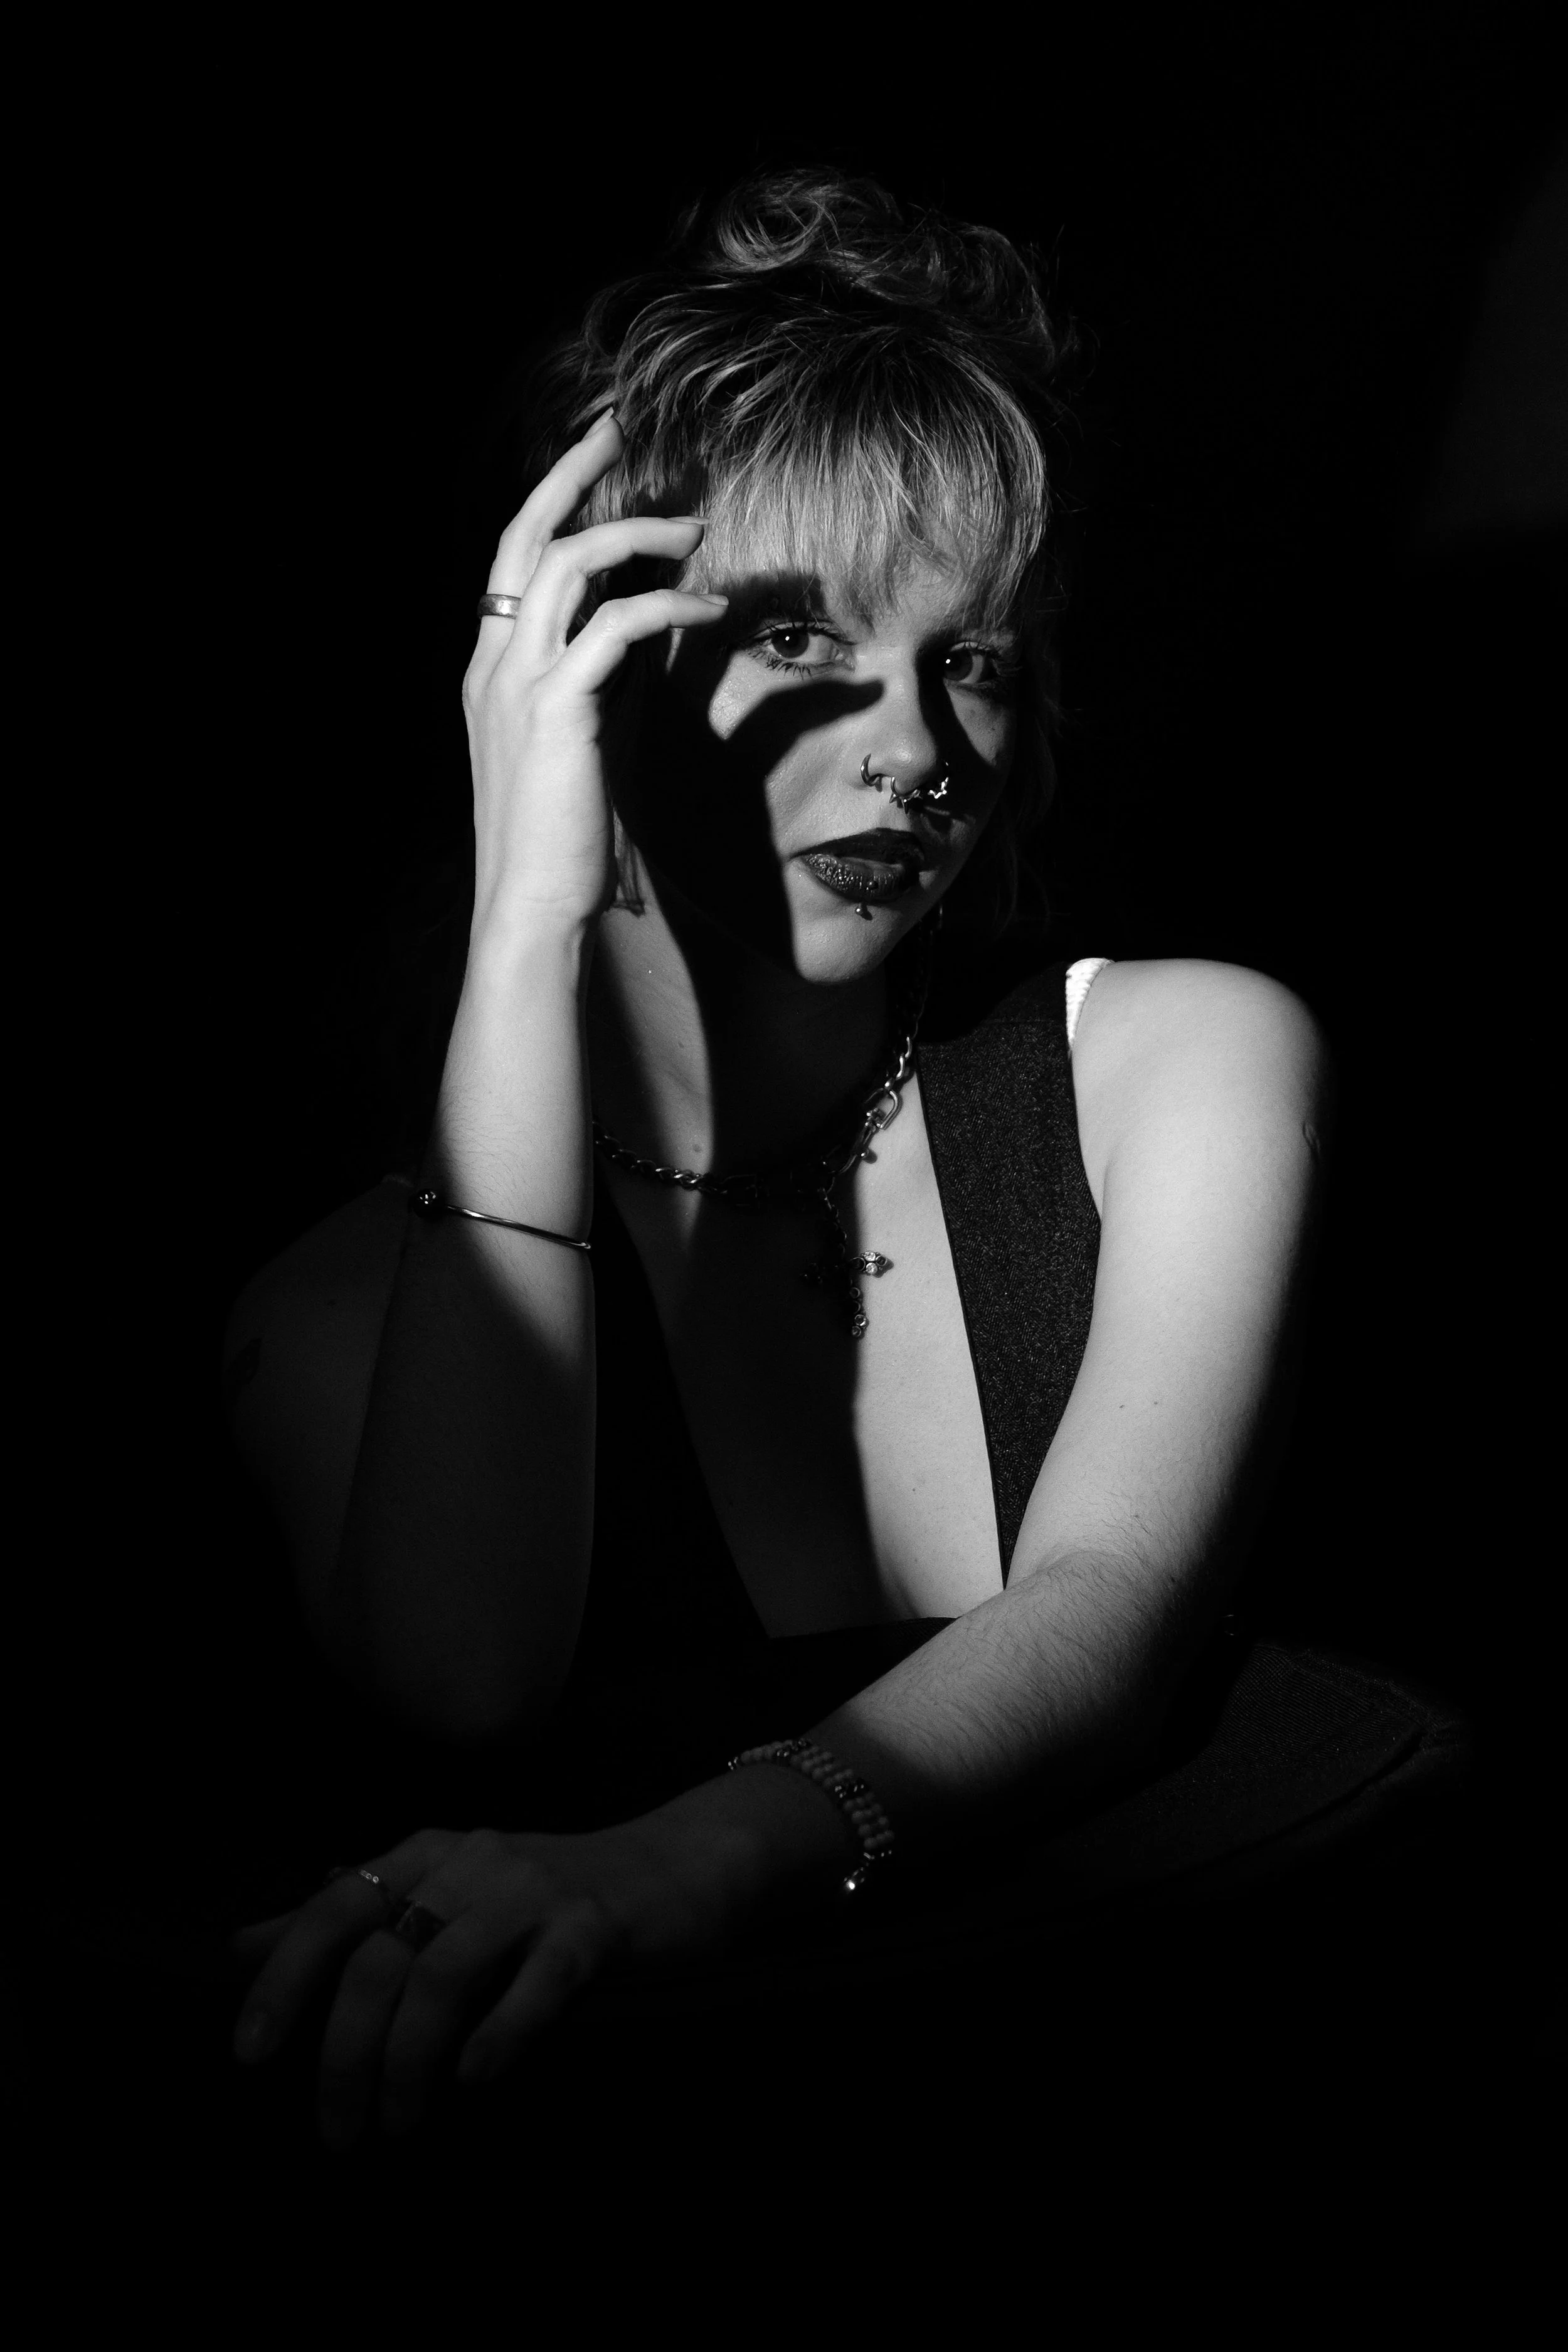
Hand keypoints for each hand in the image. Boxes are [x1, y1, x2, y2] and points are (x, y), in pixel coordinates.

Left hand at [230, 1814, 737, 2150]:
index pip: (335, 1907)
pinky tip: (476, 2080)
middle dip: (344, 2051)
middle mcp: (474, 1861)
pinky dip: (500, 2030)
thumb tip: (241, 1944)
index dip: (284, 1976)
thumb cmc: (545, 1899)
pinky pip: (540, 1978)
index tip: (249, 2054)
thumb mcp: (443, 1895)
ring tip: (396, 2127)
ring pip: (445, 1970)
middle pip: (382, 1955)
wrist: (675, 1869)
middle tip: (335, 2130)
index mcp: (430, 1854)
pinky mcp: (596, 1925)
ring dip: (408, 2059)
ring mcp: (536, 1890)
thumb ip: (349, 1918)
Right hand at [461, 410, 728, 937]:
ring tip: (696, 528)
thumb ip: (607, 679)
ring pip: (569, 564)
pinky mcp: (556, 710)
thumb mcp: (586, 739)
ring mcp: (518, 682)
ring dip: (639, 534)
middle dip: (573, 471)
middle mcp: (494, 662)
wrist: (530, 907)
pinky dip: (668, 604)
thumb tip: (653, 623)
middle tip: (621, 427)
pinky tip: (709, 606)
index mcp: (491, 667)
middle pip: (525, 534)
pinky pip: (616, 626)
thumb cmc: (563, 837)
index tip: (599, 459)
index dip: (555, 500)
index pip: (515, 559)